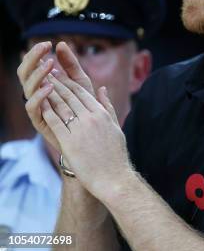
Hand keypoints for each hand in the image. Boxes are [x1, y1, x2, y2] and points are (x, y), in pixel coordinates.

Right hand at [18, 42, 94, 150]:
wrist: (91, 139)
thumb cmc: (86, 109)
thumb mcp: (81, 83)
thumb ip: (72, 65)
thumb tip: (62, 43)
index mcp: (45, 84)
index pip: (34, 64)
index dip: (37, 53)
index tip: (48, 42)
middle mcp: (37, 94)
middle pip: (25, 74)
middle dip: (32, 59)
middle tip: (43, 48)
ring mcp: (38, 108)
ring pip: (27, 88)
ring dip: (37, 75)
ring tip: (49, 65)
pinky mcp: (40, 121)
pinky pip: (32, 108)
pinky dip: (39, 96)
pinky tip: (49, 87)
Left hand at [37, 44, 130, 200]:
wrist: (114, 178)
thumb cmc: (116, 156)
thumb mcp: (116, 127)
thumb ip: (108, 107)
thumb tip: (102, 89)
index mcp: (102, 114)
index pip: (83, 93)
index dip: (69, 82)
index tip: (60, 74)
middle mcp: (92, 118)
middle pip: (70, 96)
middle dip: (57, 83)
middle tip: (47, 72)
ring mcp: (80, 129)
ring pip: (62, 106)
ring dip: (50, 93)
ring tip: (40, 84)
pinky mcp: (70, 142)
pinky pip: (56, 122)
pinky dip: (47, 111)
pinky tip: (39, 103)